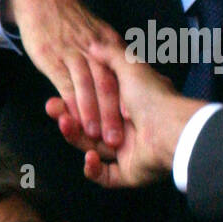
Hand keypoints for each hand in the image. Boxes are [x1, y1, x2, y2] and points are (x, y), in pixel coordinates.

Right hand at [2, 0, 124, 146]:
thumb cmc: (70, 20)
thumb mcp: (97, 32)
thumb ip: (113, 53)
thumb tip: (127, 76)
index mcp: (110, 44)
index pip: (124, 76)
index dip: (130, 99)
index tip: (139, 122)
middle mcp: (95, 50)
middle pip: (108, 86)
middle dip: (113, 115)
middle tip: (118, 140)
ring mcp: (74, 54)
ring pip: (88, 88)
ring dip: (92, 115)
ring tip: (97, 138)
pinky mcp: (54, 59)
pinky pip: (66, 85)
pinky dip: (72, 105)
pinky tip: (74, 121)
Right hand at [45, 41, 206, 188]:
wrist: (171, 128)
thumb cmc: (152, 96)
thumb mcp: (130, 67)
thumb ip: (111, 56)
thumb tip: (93, 45)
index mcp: (128, 106)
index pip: (94, 104)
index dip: (73, 100)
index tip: (55, 95)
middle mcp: (126, 129)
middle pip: (89, 127)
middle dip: (68, 118)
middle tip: (51, 109)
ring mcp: (127, 153)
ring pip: (93, 148)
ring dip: (76, 138)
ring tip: (63, 124)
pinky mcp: (128, 174)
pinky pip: (105, 176)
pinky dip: (94, 169)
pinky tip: (89, 157)